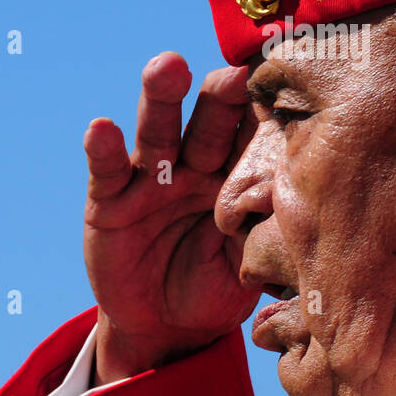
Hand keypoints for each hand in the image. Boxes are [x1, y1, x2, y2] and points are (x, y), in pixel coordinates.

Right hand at [82, 51, 259, 382]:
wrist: (168, 328)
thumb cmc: (220, 285)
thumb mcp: (249, 262)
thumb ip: (264, 232)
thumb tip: (293, 209)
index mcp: (239, 171)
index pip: (254, 130)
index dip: (266, 107)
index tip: (285, 82)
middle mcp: (197, 163)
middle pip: (210, 118)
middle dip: (221, 93)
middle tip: (235, 75)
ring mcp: (152, 177)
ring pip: (159, 130)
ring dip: (162, 97)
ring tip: (167, 67)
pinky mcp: (110, 200)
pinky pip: (107, 170)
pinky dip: (103, 148)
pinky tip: (102, 128)